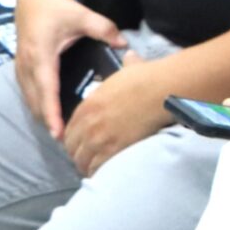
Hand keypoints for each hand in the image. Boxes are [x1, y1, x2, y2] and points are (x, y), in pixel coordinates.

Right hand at [13, 0, 128, 138]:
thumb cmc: (58, 7)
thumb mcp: (82, 14)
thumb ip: (104, 29)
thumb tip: (124, 44)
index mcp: (41, 55)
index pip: (47, 90)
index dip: (51, 113)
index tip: (58, 132)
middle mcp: (27, 64)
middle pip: (35, 100)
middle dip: (48, 121)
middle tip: (67, 141)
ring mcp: (20, 66)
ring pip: (29, 99)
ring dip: (41, 115)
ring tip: (60, 132)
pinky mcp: (20, 67)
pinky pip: (27, 92)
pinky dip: (37, 105)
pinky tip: (50, 114)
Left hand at [60, 50, 170, 176]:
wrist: (159, 91)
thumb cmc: (147, 78)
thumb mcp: (129, 69)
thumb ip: (126, 65)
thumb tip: (130, 55)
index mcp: (89, 105)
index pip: (70, 128)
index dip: (73, 139)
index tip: (79, 144)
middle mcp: (89, 123)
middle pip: (72, 147)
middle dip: (77, 154)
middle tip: (86, 159)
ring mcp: (100, 138)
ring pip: (82, 160)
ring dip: (86, 166)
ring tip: (93, 170)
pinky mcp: (114, 149)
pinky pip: (97, 167)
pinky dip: (98, 172)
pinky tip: (103, 174)